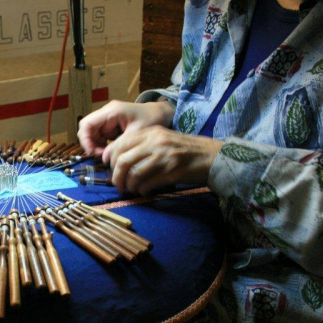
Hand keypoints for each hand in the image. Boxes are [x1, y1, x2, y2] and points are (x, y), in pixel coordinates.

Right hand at [77, 100, 174, 158]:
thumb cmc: (152, 120)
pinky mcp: (110, 127)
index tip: (92, 152)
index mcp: (111, 111)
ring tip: (107, 156)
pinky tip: (111, 153)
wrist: (161, 114)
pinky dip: (102, 146)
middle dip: (90, 144)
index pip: (87, 123)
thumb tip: (104, 158)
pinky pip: (99, 137)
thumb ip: (120, 145)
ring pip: (92, 135)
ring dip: (96, 147)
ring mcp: (107, 121)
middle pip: (87, 130)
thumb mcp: (137, 134)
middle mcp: (106, 114)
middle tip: (101, 156)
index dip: (85, 139)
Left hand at [104, 126, 223, 195]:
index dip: (111, 158)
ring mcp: (164, 157)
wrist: (212, 155)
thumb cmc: (185, 149)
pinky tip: (144, 191)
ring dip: (128, 185)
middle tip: (117, 184)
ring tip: (130, 189)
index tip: (110, 168)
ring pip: (134, 173)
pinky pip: (148, 183)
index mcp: (152, 132)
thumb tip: (120, 159)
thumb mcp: (163, 138)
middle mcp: (156, 142)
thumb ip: (143, 144)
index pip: (121, 144)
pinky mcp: (172, 172)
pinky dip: (142, 190)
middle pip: (123, 160)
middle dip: (116, 176)